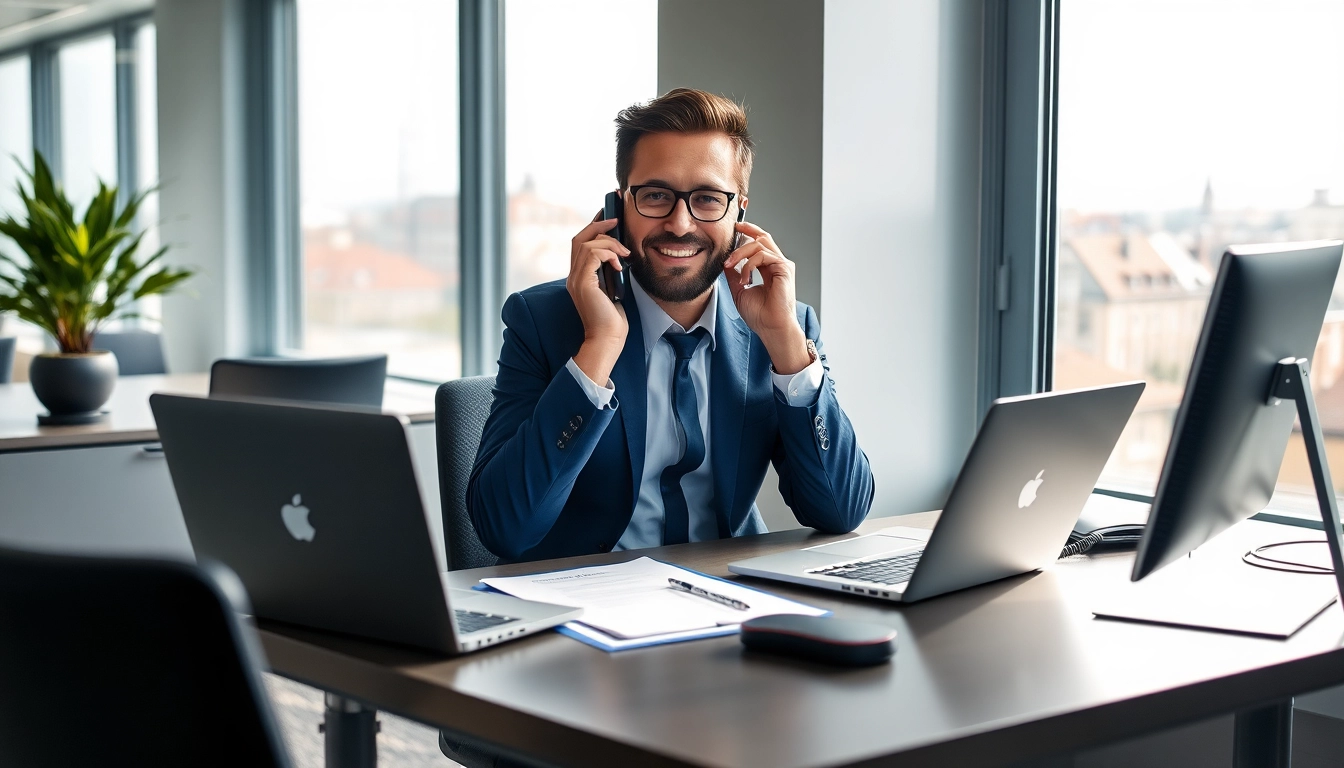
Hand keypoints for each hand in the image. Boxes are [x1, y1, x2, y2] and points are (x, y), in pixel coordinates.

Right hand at [566, 214, 629, 385]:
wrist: (608, 340)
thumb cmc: (613, 320)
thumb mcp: (614, 289)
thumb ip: (611, 272)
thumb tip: (621, 254)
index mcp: (580, 277)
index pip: (581, 244)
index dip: (593, 228)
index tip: (609, 217)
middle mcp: (573, 276)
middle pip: (579, 238)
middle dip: (598, 225)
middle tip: (616, 219)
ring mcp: (576, 279)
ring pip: (586, 244)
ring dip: (609, 243)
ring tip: (625, 253)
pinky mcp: (583, 283)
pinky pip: (592, 254)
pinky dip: (608, 254)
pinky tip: (620, 264)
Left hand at [723, 222, 811, 374]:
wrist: (771, 327)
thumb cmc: (759, 315)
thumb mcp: (739, 290)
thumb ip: (734, 275)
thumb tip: (725, 263)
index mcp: (769, 268)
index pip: (760, 244)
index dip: (749, 233)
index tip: (735, 229)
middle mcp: (778, 264)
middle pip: (763, 237)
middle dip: (747, 230)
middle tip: (733, 228)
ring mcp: (782, 265)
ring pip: (759, 244)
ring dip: (740, 253)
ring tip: (729, 266)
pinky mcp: (784, 269)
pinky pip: (763, 256)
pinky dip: (749, 265)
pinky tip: (744, 279)